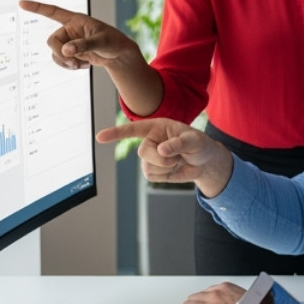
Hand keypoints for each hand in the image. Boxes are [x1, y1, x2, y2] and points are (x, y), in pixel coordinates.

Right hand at [18, 0, 142, 71]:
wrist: (118, 55)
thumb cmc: (113, 42)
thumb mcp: (101, 42)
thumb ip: (83, 45)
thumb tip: (66, 51)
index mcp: (75, 20)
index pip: (53, 12)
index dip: (37, 7)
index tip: (21, 3)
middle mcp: (69, 29)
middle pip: (52, 41)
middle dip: (60, 54)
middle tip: (74, 62)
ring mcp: (69, 42)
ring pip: (55, 53)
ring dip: (66, 62)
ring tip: (81, 65)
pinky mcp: (70, 53)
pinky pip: (60, 60)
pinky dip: (69, 66)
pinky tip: (84, 65)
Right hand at [98, 119, 233, 196]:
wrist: (203, 162)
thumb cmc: (199, 145)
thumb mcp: (195, 140)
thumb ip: (180, 142)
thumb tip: (161, 150)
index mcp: (157, 127)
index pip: (133, 129)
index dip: (116, 133)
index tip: (100, 137)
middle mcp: (150, 140)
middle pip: (143, 152)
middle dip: (161, 159)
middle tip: (178, 157)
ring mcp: (150, 156)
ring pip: (147, 167)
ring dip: (166, 167)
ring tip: (179, 160)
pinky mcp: (153, 170)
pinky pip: (152, 177)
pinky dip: (166, 176)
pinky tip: (174, 169)